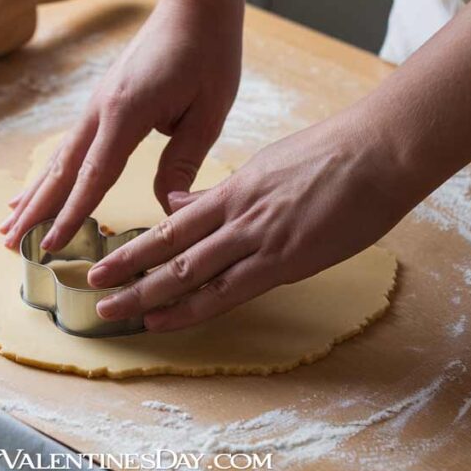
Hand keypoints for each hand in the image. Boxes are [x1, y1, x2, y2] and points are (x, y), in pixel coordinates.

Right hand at [0, 0, 242, 249]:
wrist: (194, 7)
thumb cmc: (207, 55)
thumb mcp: (208, 113)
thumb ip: (182, 162)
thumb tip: (167, 207)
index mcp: (125, 114)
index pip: (93, 176)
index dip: (71, 215)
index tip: (51, 246)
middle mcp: (99, 111)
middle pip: (60, 171)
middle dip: (35, 211)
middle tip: (10, 244)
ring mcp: (95, 106)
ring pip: (58, 159)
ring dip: (33, 194)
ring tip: (9, 225)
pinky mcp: (100, 104)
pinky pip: (69, 146)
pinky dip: (49, 172)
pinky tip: (36, 187)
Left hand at [87, 115, 411, 331]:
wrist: (379, 151)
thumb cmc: (335, 156)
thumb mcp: (269, 165)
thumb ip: (227, 191)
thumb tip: (186, 203)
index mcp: (234, 190)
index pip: (175, 223)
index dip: (139, 245)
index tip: (112, 259)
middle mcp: (236, 214)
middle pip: (169, 247)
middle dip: (127, 270)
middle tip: (91, 286)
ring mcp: (258, 237)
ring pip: (189, 271)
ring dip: (147, 293)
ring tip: (113, 310)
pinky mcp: (284, 259)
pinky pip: (229, 290)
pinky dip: (193, 307)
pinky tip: (167, 318)